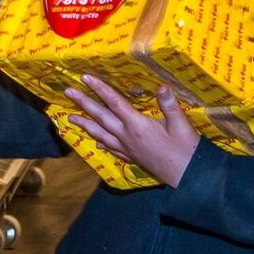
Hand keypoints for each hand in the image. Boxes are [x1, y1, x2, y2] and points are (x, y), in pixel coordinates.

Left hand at [65, 74, 200, 188]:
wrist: (186, 175)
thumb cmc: (185, 148)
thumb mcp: (180, 123)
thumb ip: (169, 105)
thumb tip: (162, 86)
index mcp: (137, 125)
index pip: (114, 102)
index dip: (99, 88)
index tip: (85, 78)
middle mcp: (127, 136)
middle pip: (100, 117)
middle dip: (83, 103)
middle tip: (67, 92)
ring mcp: (127, 148)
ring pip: (100, 134)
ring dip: (85, 124)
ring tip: (70, 118)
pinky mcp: (131, 157)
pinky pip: (111, 148)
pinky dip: (101, 143)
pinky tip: (96, 143)